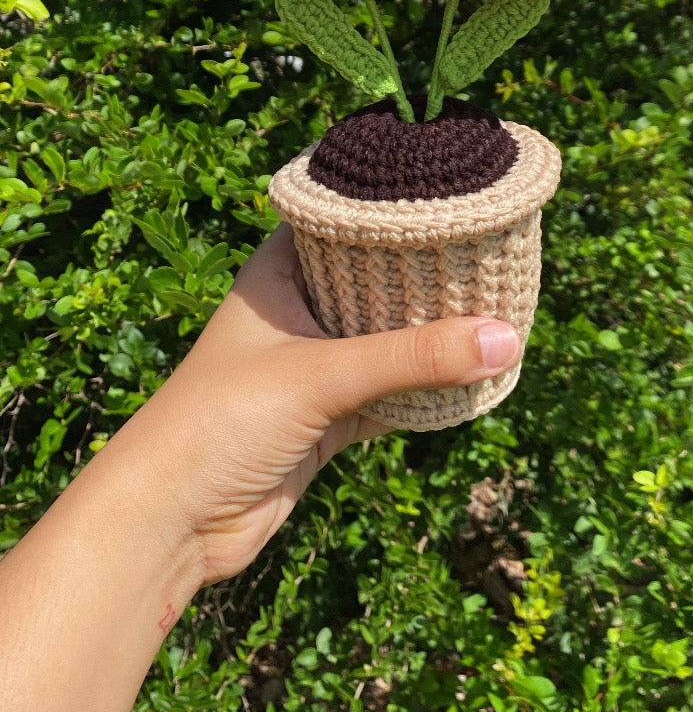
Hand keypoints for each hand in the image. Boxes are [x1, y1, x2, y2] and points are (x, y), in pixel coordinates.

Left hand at [113, 222, 522, 587]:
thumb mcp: (321, 376)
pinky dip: (423, 392)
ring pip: (382, 343)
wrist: (168, 523)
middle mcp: (293, 315)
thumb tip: (506, 338)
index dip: (386, 204)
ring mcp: (308, 371)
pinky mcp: (322, 422)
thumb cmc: (219, 423)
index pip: (337, 220)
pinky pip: (386, 396)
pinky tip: (470, 380)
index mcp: (276, 275)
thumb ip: (412, 357)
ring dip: (428, 337)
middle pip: (370, 282)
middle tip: (488, 252)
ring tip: (494, 309)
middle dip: (422, 276)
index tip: (447, 188)